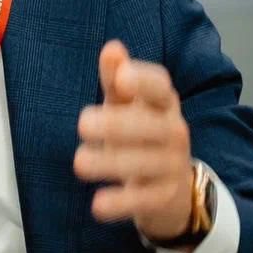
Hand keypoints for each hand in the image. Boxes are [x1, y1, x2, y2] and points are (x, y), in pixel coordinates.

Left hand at [74, 40, 194, 242]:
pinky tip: (97, 205)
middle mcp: (174, 132)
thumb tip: (112, 47)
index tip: (121, 79)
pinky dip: (120, 203)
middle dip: (117, 125)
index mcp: (163, 104)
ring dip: (111, 163)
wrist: (172, 186)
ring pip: (144, 163)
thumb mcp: (127, 103)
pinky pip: (143, 200)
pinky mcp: (164, 197)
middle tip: (82, 125)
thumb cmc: (140, 132)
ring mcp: (172, 166)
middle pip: (150, 126)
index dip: (143, 81)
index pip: (160, 87)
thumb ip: (116, 77)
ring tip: (79, 163)